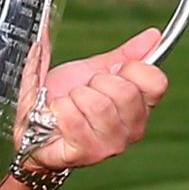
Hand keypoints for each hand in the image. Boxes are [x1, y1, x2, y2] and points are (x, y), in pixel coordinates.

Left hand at [27, 28, 169, 171]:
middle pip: (125, 91)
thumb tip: (154, 36)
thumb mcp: (94, 70)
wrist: (32, 125)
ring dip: (74, 97)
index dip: (130, 69)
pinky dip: (59, 109)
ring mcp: (110, 145)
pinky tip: (57, 115)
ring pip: (98, 105)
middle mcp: (132, 129)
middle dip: (95, 83)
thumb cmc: (66, 99)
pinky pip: (73, 119)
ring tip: (69, 103)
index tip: (110, 72)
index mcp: (141, 106)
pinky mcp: (85, 153)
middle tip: (84, 90)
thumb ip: (125, 54)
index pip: (156, 81)